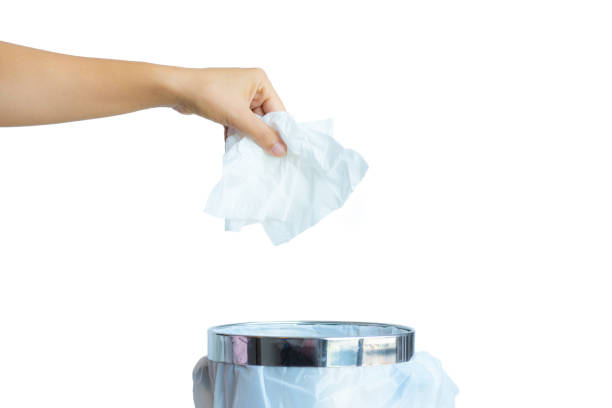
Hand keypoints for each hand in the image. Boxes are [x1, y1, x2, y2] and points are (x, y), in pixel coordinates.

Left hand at [169, 68, 286, 156]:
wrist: (176, 89)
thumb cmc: (208, 94)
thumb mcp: (238, 116)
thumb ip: (261, 134)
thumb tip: (281, 151)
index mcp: (260, 82)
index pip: (278, 110)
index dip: (280, 131)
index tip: (282, 152)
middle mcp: (252, 87)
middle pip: (265, 118)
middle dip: (261, 136)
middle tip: (266, 156)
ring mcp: (239, 96)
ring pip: (251, 122)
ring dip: (248, 137)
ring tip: (248, 153)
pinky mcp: (227, 104)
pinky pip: (238, 123)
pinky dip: (236, 134)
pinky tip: (233, 147)